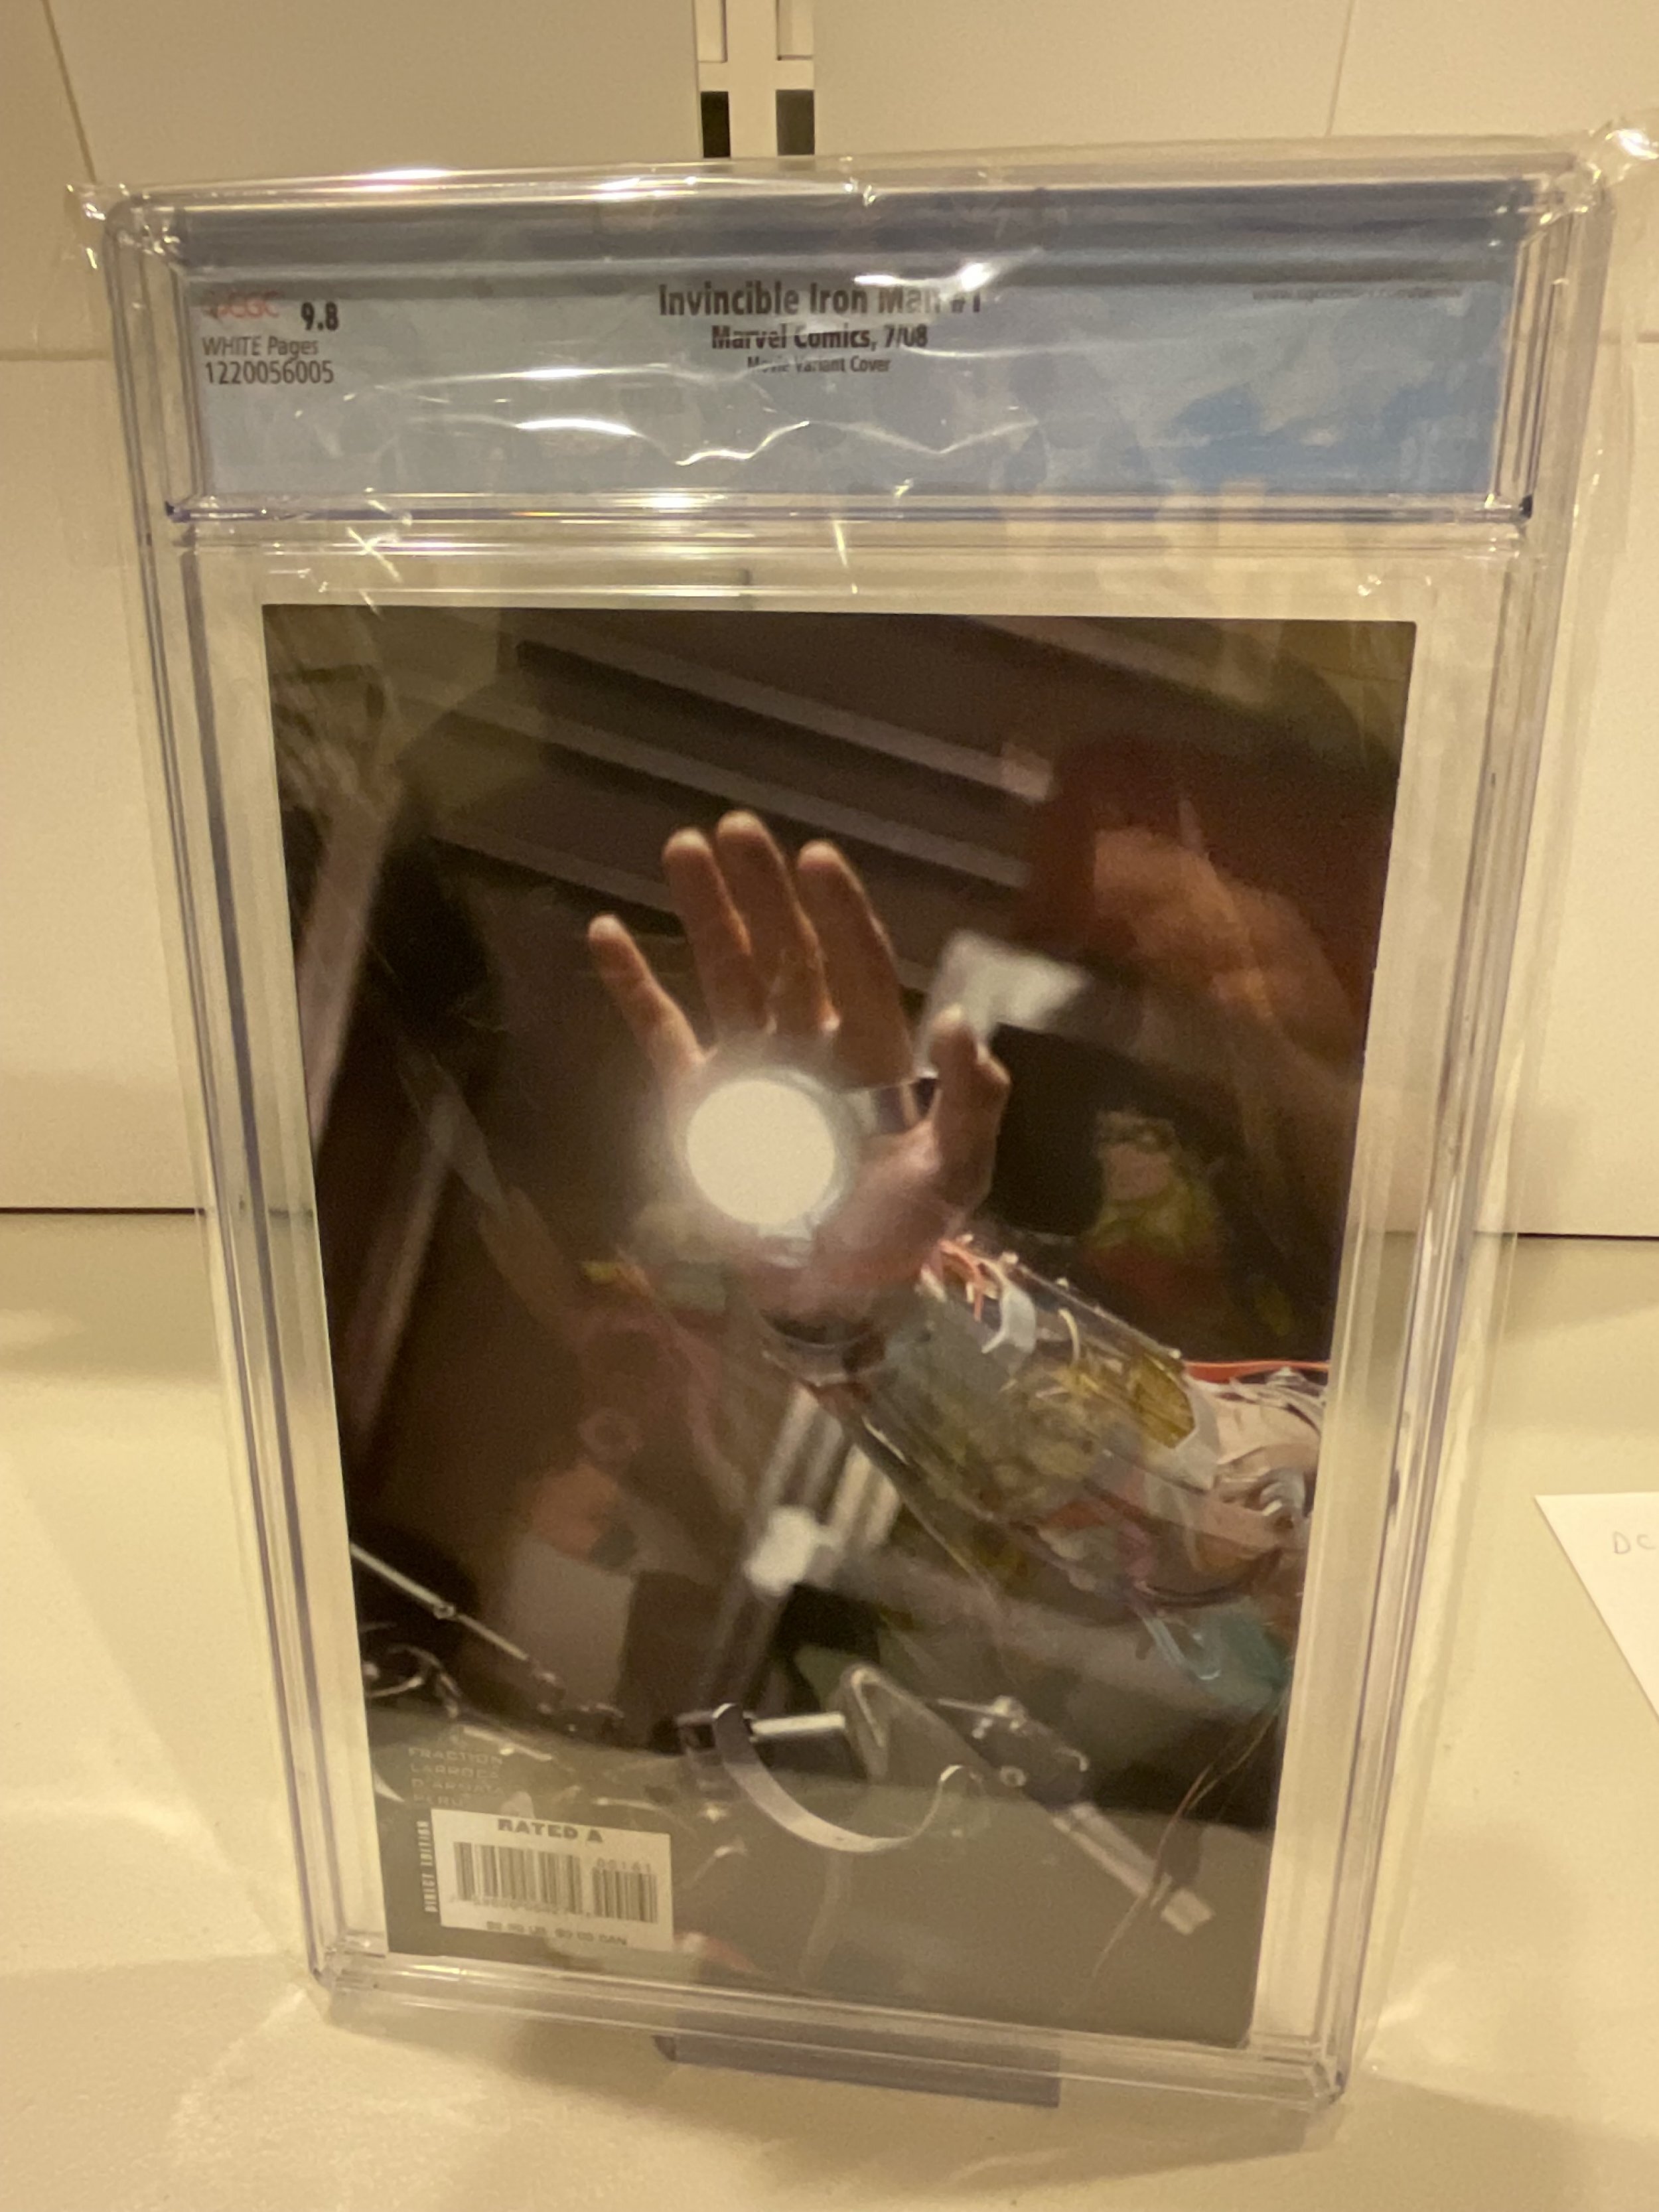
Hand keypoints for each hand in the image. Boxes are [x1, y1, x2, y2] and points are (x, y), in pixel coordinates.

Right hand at [588, 812, 1008, 1323]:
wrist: (833, 1290)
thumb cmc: (901, 1229)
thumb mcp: (954, 1175)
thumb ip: (969, 1106)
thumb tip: (959, 1023)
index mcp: (875, 1053)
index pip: (858, 966)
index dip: (840, 915)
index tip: (817, 859)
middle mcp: (812, 1042)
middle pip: (787, 952)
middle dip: (765, 891)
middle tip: (738, 828)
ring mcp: (751, 1063)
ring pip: (727, 972)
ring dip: (706, 912)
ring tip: (684, 846)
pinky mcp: (699, 1098)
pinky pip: (663, 1030)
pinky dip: (633, 985)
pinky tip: (606, 931)